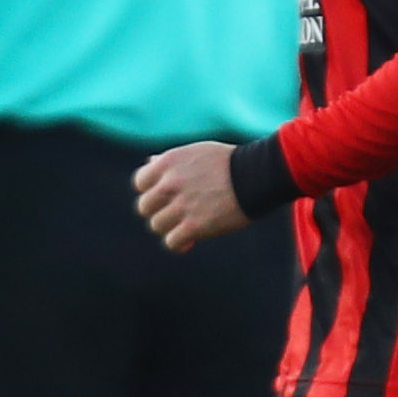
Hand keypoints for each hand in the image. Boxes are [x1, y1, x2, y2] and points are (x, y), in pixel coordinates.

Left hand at [132, 140, 251, 251]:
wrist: (257, 175)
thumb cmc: (230, 162)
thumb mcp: (196, 152)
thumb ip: (170, 159)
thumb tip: (149, 163)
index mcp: (168, 163)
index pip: (140, 183)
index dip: (150, 191)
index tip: (164, 197)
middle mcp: (170, 184)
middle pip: (145, 207)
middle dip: (158, 211)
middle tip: (175, 214)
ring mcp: (181, 206)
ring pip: (157, 226)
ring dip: (170, 228)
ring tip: (185, 227)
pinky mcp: (194, 226)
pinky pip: (172, 242)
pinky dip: (179, 244)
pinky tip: (190, 242)